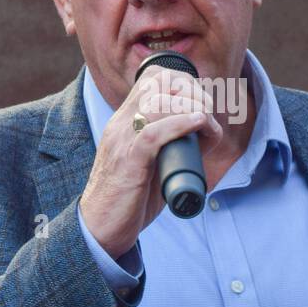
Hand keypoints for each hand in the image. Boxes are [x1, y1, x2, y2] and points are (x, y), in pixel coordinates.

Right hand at [79, 66, 223, 258]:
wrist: (99, 228)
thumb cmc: (129, 198)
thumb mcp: (149, 162)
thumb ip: (169, 144)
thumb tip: (204, 135)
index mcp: (125, 121)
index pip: (153, 78)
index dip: (184, 82)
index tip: (202, 104)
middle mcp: (122, 124)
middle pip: (159, 81)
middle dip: (192, 91)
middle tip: (208, 115)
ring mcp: (123, 140)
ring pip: (159, 103)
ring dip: (193, 108)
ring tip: (208, 125)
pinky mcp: (128, 161)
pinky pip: (154, 132)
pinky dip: (181, 124)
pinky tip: (199, 124)